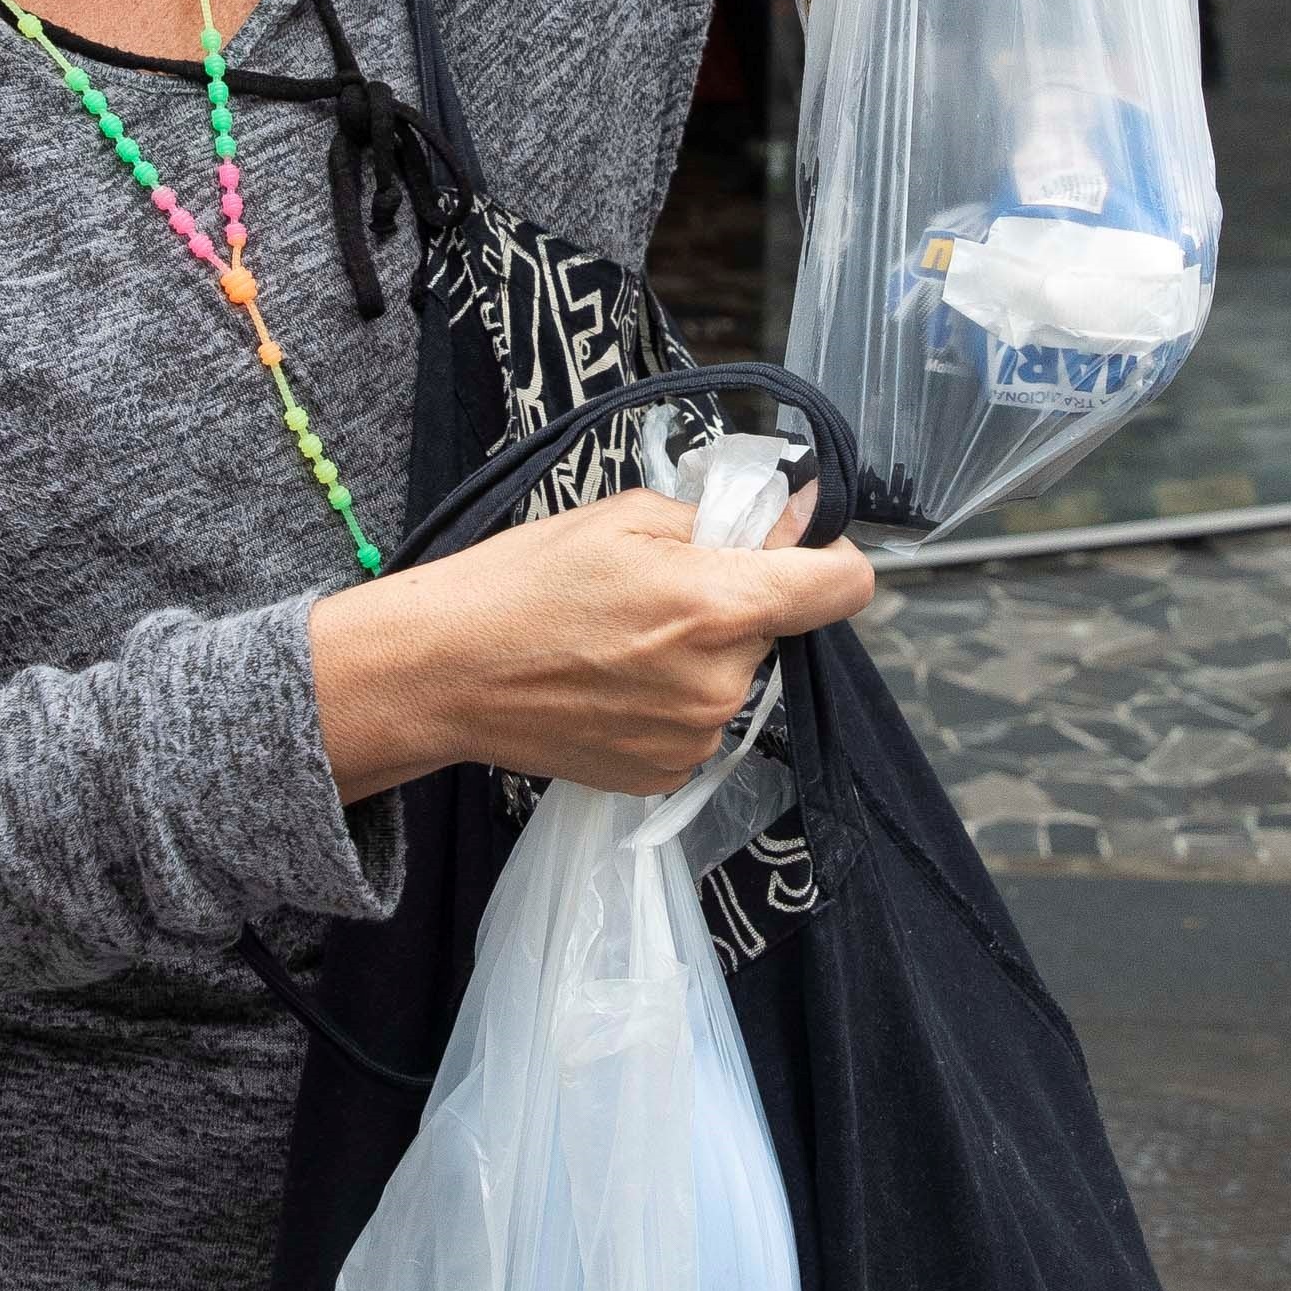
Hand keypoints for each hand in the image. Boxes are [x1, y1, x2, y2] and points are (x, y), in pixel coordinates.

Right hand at [310, 487, 876, 800]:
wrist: (445, 673)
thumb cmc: (523, 583)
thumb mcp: (626, 518)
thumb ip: (727, 518)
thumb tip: (802, 516)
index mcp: (720, 604)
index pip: (844, 587)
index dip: (829, 559)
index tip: (798, 551)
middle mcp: (721, 682)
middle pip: (779, 631)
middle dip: (737, 606)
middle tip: (661, 592)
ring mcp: (695, 737)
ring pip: (736, 679)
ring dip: (702, 658)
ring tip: (622, 641)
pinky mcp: (665, 774)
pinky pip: (699, 725)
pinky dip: (670, 702)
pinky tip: (611, 683)